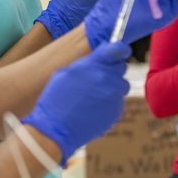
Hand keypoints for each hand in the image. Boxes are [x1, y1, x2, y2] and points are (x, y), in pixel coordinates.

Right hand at [22, 42, 130, 164]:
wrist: (56, 128)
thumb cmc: (55, 99)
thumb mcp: (65, 73)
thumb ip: (86, 64)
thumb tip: (99, 59)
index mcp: (93, 65)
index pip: (118, 49)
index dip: (120, 48)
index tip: (120, 50)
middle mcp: (107, 79)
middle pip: (121, 67)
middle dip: (112, 69)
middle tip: (98, 76)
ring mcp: (113, 96)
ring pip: (121, 85)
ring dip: (112, 87)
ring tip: (94, 95)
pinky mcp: (116, 112)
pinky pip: (118, 102)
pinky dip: (109, 103)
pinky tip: (93, 108)